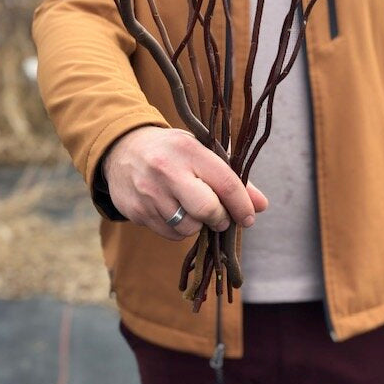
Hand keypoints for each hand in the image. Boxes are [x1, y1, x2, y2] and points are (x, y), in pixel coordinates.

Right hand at [103, 126, 267, 240]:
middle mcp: (167, 169)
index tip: (248, 217)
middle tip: (221, 217)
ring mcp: (148, 192)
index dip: (242, 205)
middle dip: (221, 219)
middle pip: (207, 210)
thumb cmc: (172, 151)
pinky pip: (170, 234)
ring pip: (188, 227)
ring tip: (192, 209)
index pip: (225, 183)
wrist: (122, 149)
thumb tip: (261, 205)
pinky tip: (174, 212)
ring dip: (198, 225)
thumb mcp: (200, 152)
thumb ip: (231, 178)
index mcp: (188, 149)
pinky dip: (179, 230)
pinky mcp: (135, 211)